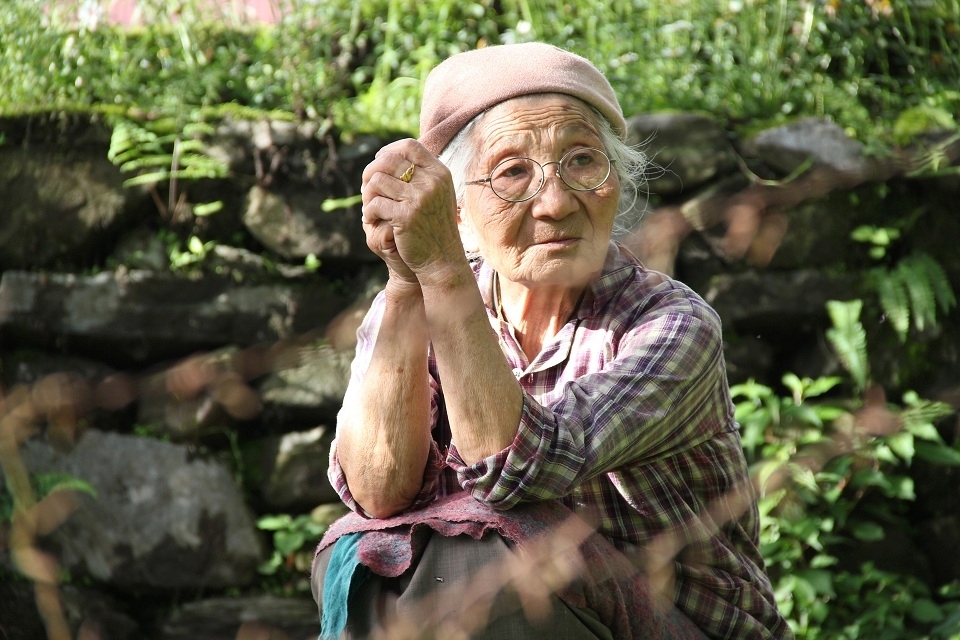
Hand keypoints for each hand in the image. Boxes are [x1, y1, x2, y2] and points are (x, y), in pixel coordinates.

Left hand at [360, 139, 463, 287]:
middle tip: (367, 188)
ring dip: (367, 194)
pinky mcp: (406, 216)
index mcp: (440, 173)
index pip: (409, 146)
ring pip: (377, 180)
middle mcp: (431, 182)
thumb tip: (390, 155)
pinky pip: (374, 204)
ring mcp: (419, 198)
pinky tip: (372, 220)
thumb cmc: (435, 227)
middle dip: (371, 172)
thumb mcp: (438, 195)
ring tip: (369, 206)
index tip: (379, 163)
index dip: (389, 151)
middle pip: (388, 160)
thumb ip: (423, 174)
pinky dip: (368, 212)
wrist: (443, 260)